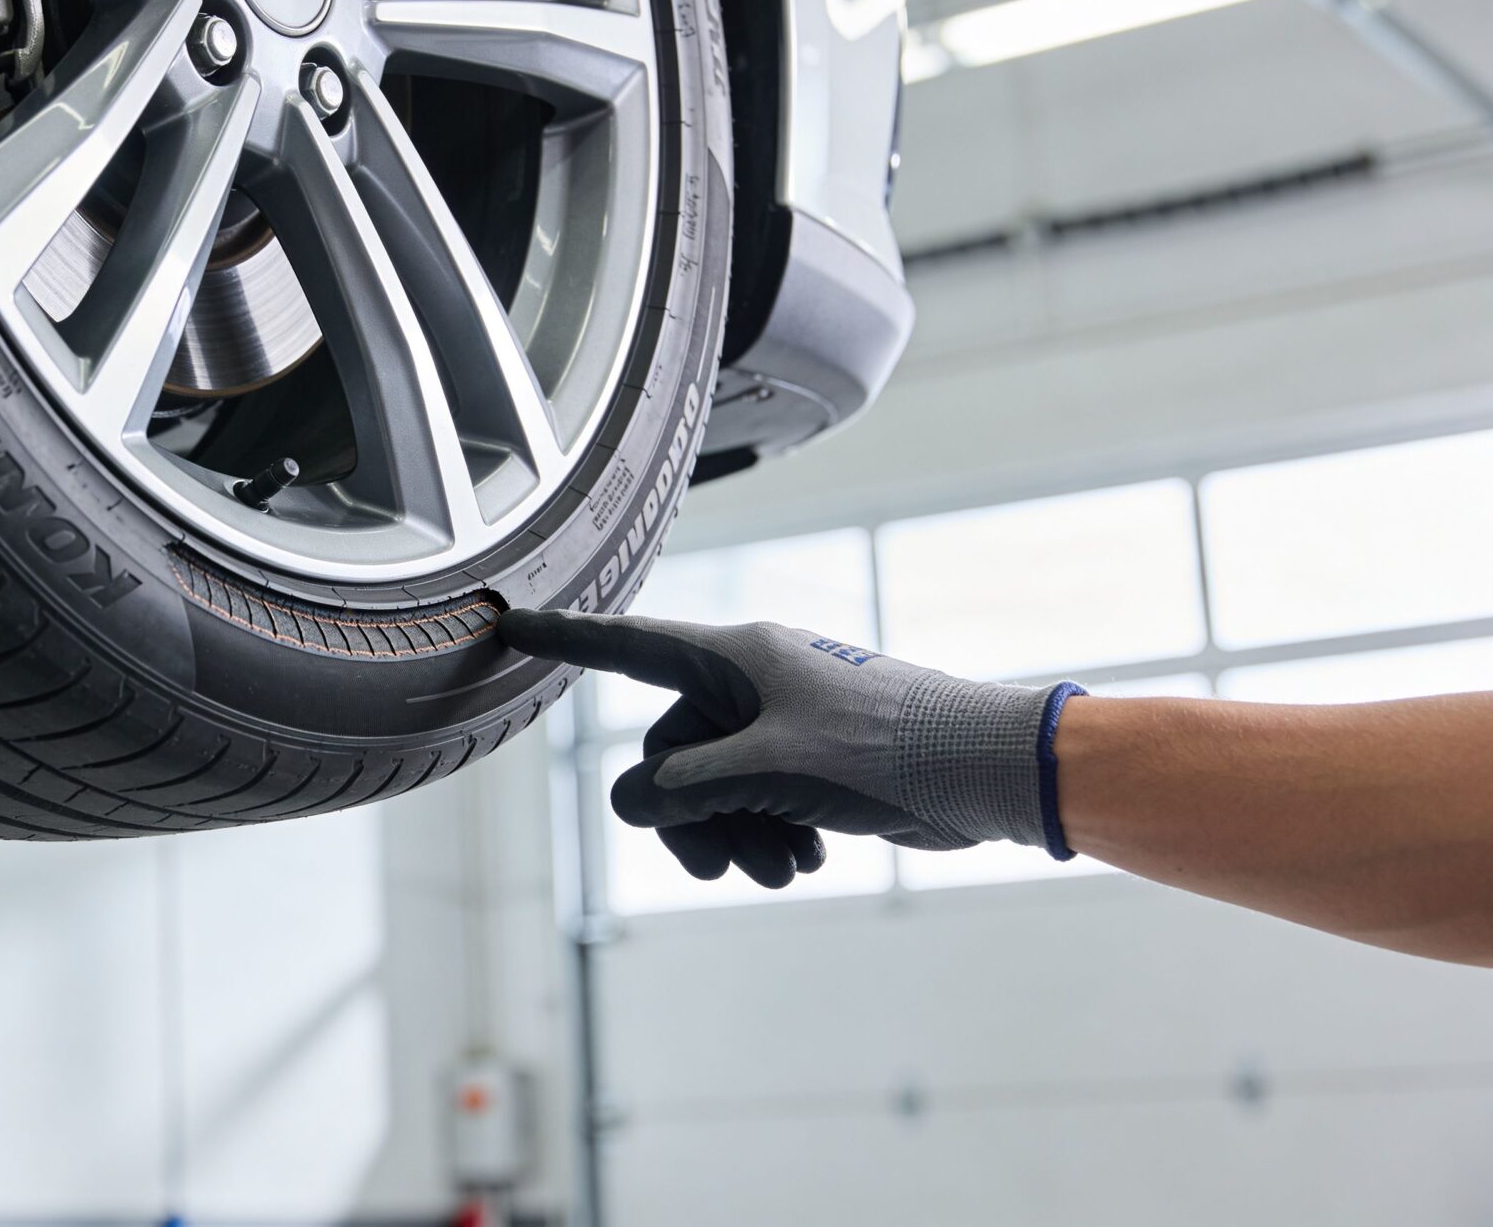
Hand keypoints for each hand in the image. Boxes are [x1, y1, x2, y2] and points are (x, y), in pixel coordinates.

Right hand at [500, 610, 1083, 888]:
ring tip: (782, 869)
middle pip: (672, 750)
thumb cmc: (885, 750)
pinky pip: (757, 798)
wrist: (985, 772)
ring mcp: (784, 719)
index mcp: (736, 658)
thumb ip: (686, 785)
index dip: (564, 639)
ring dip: (735, 835)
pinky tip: (808, 859)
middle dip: (692, 815)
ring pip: (715, 784)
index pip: (628, 645)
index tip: (507, 624)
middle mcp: (753, 681)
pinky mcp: (815, 758)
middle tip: (720, 863)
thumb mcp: (769, 771)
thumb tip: (633, 801)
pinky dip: (770, 833)